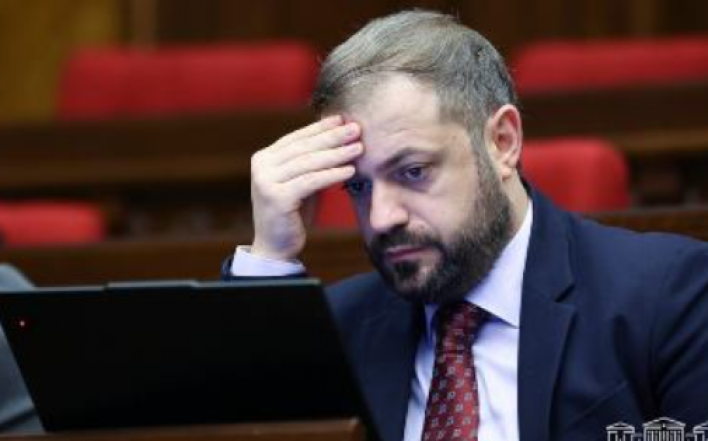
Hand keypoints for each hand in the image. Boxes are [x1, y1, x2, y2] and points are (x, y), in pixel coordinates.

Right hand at [249, 115, 362, 260]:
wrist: (275, 247)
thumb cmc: (292, 213)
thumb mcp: (299, 181)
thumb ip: (309, 161)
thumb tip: (337, 135)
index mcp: (264, 158)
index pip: (296, 138)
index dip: (320, 128)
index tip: (342, 119)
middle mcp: (261, 167)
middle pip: (303, 148)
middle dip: (332, 137)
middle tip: (356, 129)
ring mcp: (266, 182)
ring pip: (308, 163)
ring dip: (336, 154)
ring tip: (358, 148)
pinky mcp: (277, 198)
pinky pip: (310, 182)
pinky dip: (332, 174)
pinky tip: (349, 170)